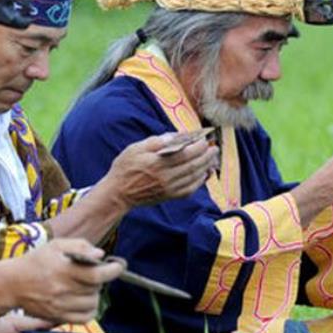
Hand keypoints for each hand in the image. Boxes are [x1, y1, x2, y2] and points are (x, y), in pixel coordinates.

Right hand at [0, 238, 124, 323]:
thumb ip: (80, 246)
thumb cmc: (35, 261)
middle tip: (93, 272)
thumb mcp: (56, 246)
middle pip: (96, 288)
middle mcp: (63, 290)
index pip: (97, 275)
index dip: (113, 270)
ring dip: (95, 293)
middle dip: (100, 278)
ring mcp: (61, 306)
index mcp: (63, 270)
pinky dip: (90, 309)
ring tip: (86, 285)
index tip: (118, 265)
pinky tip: (84, 299)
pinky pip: (85, 318)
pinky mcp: (58, 317)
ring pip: (93, 303)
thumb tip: (100, 255)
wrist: (12, 284)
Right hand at [105, 133, 219, 207]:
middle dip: (206, 156)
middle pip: (193, 165)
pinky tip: (205, 174)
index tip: (205, 139)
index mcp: (157, 163)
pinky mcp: (169, 196)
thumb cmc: (125, 168)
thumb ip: (156, 142)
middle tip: (214, 147)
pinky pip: (190, 189)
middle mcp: (166, 177)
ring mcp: (169, 188)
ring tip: (212, 158)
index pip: (185, 153)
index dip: (198, 146)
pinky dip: (200, 182)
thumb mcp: (135, 149)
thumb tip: (175, 136)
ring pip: (193, 177)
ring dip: (205, 167)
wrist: (118, 193)